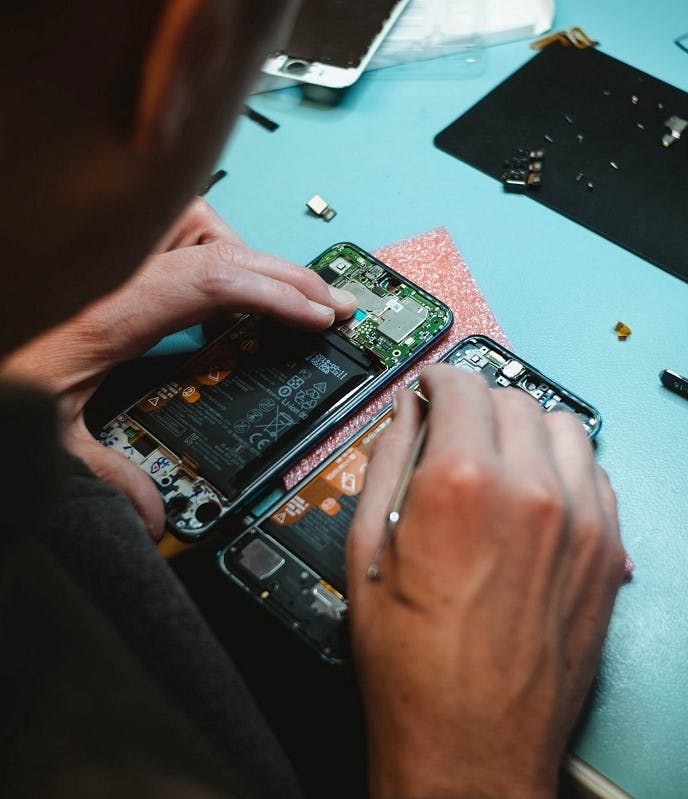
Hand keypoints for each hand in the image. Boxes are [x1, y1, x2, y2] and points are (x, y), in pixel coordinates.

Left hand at [0, 198, 356, 539]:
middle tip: (329, 302)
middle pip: (221, 244)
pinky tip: (220, 289)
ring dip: (243, 252)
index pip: (214, 280)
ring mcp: (116, 253)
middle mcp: (117, 268)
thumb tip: (151, 518)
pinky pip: (177, 230)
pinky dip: (212, 248)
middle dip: (286, 272)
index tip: (319, 316)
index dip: (276, 294)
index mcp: (110, 309)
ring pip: (198, 220)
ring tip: (275, 293)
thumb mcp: (44, 428)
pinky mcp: (112, 254)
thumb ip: (101, 472)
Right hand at [346, 365, 625, 798]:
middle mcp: (531, 491)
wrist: (472, 745)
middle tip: (456, 431)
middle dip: (478, 404)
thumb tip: (405, 414)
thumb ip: (388, 461)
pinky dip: (563, 466)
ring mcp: (580, 521)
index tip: (433, 389)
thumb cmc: (413, 666)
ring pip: (562, 426)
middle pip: (513, 398)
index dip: (438, 380)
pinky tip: (535, 494)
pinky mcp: (607, 551)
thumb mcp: (369, 550)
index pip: (461, 385)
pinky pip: (595, 473)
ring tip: (498, 460)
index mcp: (462, 484)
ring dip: (526, 429)